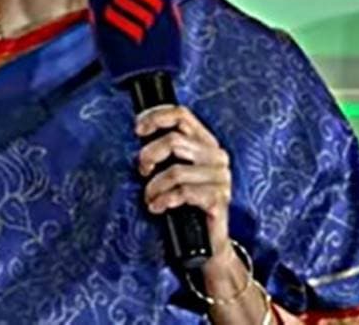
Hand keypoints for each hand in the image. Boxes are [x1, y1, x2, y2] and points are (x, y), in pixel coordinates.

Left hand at [135, 106, 234, 266]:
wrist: (206, 243)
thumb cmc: (184, 204)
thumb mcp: (174, 171)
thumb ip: (165, 151)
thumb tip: (139, 133)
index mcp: (206, 142)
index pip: (182, 115)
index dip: (156, 117)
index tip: (137, 129)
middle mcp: (217, 156)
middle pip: (174, 141)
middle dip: (149, 156)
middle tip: (141, 171)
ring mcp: (221, 178)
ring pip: (176, 170)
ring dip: (154, 186)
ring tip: (149, 198)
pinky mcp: (219, 199)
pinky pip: (183, 193)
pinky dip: (164, 200)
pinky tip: (157, 208)